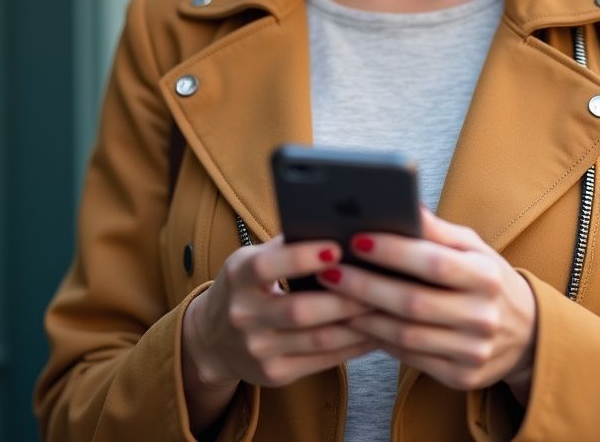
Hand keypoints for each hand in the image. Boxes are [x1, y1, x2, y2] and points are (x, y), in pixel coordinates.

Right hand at [181, 236, 377, 430]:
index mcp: (238, 277)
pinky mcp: (275, 374)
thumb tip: (338, 226)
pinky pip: (324, 360)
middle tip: (382, 280)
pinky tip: (375, 331)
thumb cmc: (246, 285)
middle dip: (346, 296)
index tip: (338, 246)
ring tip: (387, 305)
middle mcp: (243, 316)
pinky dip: (354, 345)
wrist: (212, 339)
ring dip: (359, 323)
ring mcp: (258, 350)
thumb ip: (287, 246)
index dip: (303, 257)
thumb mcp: (252, 259)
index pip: (268, 266)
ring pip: (319, 338)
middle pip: (301, 309)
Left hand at [316, 208, 535, 399]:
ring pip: (406, 335)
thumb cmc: (487, 278)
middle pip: (412, 302)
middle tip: (330, 271)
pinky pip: (410, 358)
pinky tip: (359, 322)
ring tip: (335, 296)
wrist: (526, 333)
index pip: (433, 263)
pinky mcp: (462, 377)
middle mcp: (483, 316)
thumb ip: (436, 230)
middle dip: (365, 285)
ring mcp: (473, 351)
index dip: (393, 252)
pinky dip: (381, 339)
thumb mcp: (473, 248)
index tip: (357, 239)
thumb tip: (402, 202)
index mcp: (486, 276)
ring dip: (364, 315)